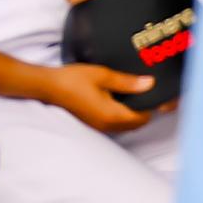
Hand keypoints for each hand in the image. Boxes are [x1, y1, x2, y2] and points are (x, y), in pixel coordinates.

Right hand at [39, 63, 158, 134]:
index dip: (150, 106)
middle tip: (144, 92)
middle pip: (136, 125)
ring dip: (132, 115)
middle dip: (143, 111)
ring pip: (125, 126)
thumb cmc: (74, 79)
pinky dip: (121, 116)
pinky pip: (114, 125)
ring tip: (132, 95)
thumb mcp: (103, 75)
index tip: (152, 92)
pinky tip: (116, 100)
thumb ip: (128, 82)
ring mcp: (99, 127)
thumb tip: (149, 83)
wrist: (50, 87)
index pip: (142, 118)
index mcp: (113, 115)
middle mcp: (108, 125)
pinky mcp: (93, 124)